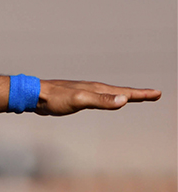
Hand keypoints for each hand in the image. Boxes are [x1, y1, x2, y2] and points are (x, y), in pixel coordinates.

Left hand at [37, 79, 160, 114]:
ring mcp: (85, 93)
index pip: (125, 93)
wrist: (33, 95)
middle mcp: (94, 89)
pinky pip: (98, 99)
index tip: (158, 94)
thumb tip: (124, 101)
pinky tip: (105, 102)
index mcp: (98, 89)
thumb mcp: (80, 100)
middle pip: (121, 92)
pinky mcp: (76, 99)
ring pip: (110, 95)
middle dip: (138, 94)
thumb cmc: (55, 98)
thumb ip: (101, 101)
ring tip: (134, 97)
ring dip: (124, 96)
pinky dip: (108, 100)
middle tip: (154, 95)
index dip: (142, 95)